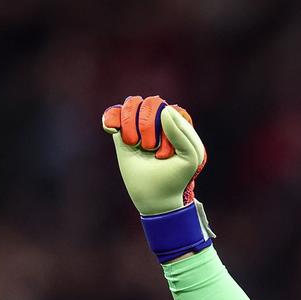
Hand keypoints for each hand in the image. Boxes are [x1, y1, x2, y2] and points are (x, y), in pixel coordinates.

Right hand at [102, 94, 206, 215]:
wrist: (156, 195)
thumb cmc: (176, 176)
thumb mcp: (189, 156)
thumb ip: (182, 132)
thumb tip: (163, 110)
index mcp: (177, 121)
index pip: (168, 109)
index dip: (165, 129)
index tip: (165, 153)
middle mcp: (157, 118)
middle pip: (150, 103)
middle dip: (148, 127)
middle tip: (151, 149)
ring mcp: (139, 124)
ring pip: (131, 104)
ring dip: (131, 125)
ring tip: (136, 144)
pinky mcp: (122, 131)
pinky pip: (114, 113)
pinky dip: (111, 119)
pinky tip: (113, 131)